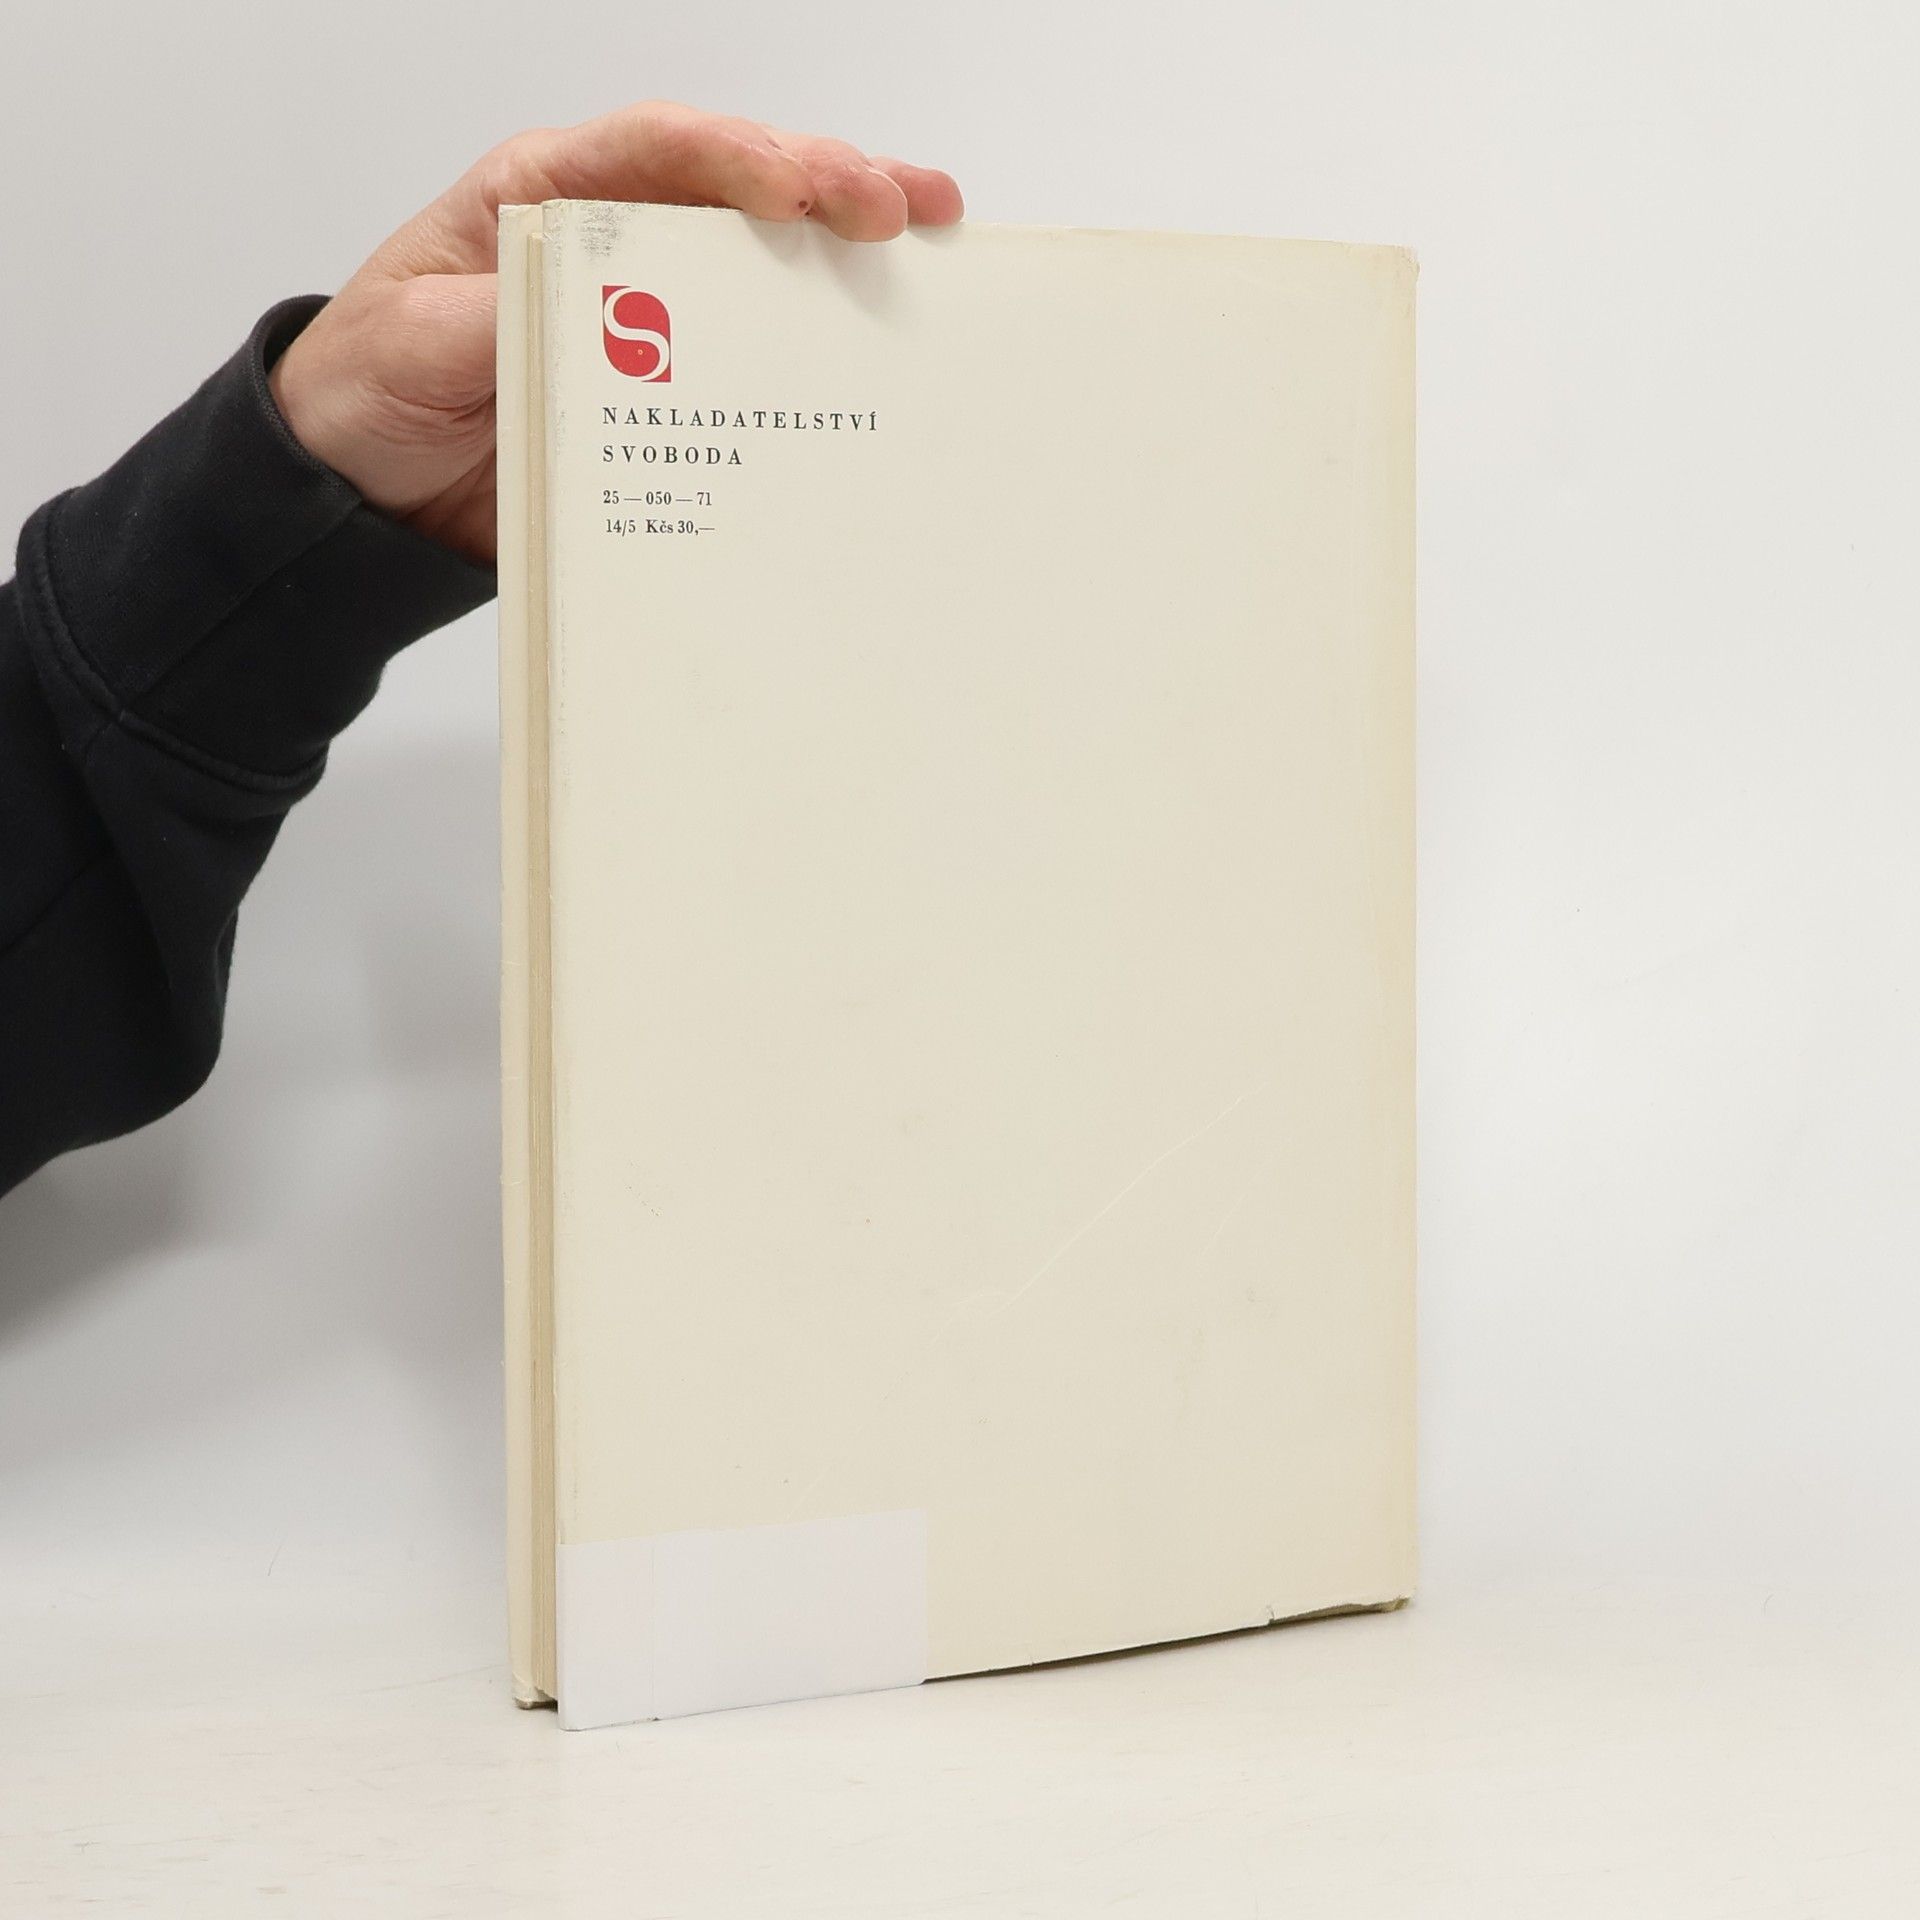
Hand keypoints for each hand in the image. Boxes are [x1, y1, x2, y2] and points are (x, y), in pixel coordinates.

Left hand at [269, 102, 962, 562]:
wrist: (361, 486)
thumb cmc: (371, 389)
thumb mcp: (413, 343)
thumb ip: (495, 318)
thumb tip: (586, 310)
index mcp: (545, 199)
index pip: (657, 150)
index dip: (739, 157)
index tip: (802, 190)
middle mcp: (611, 240)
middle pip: (734, 188)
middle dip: (828, 184)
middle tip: (903, 208)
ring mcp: (646, 315)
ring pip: (759, 260)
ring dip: (845, 247)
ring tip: (928, 240)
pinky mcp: (665, 386)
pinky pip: (747, 353)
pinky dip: (812, 341)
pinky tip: (871, 338)